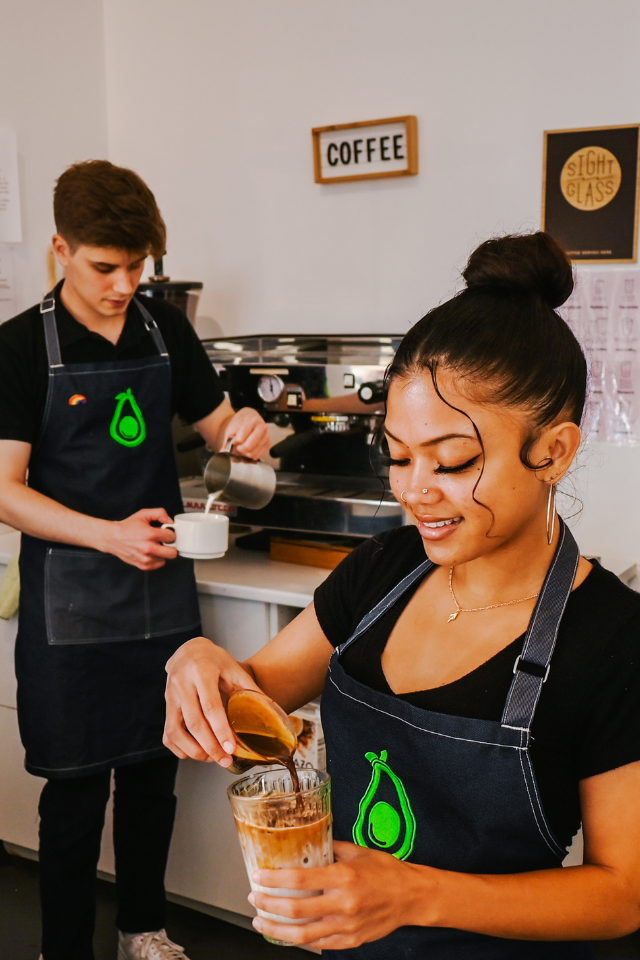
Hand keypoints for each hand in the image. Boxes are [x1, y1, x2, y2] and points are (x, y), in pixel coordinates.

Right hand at [102, 508, 177, 569]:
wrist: (113, 538)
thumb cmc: (128, 526)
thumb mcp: (144, 514)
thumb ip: (160, 513)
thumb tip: (171, 522)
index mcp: (150, 534)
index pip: (172, 537)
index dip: (170, 533)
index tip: (165, 532)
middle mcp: (149, 548)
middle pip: (173, 553)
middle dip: (171, 545)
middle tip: (164, 541)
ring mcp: (146, 559)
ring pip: (166, 558)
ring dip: (163, 552)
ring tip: (154, 545)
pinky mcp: (143, 566)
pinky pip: (159, 564)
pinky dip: (157, 558)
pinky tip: (151, 552)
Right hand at [164, 636, 262, 763]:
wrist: (189, 650)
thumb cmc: (214, 660)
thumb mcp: (233, 668)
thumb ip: (250, 688)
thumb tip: (272, 710)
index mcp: (202, 671)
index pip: (210, 706)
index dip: (220, 729)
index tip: (231, 748)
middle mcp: (182, 684)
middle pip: (194, 722)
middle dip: (210, 746)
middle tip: (225, 761)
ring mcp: (171, 696)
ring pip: (175, 731)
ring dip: (194, 750)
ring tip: (212, 758)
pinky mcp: (166, 706)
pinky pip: (168, 733)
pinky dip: (180, 748)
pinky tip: (195, 752)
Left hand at [222, 407, 269, 459]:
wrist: (248, 418)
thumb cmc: (240, 423)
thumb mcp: (231, 428)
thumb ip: (227, 440)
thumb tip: (223, 452)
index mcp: (252, 420)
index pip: (240, 439)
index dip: (234, 443)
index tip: (233, 441)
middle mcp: (262, 427)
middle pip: (248, 448)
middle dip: (239, 450)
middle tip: (237, 446)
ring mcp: (266, 436)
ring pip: (253, 454)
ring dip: (244, 454)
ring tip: (241, 448)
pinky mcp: (268, 444)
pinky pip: (258, 456)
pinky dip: (250, 456)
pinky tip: (247, 450)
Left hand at [249, 841, 432, 948]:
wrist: (411, 896)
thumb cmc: (385, 870)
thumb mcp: (357, 851)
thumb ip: (330, 848)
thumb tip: (307, 842)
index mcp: (344, 877)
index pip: (300, 880)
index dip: (275, 880)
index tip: (259, 876)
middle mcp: (344, 903)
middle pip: (296, 910)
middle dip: (269, 905)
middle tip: (255, 898)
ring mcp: (347, 926)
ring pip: (303, 934)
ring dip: (277, 929)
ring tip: (261, 922)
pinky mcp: (351, 941)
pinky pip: (319, 944)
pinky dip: (299, 940)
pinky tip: (287, 934)